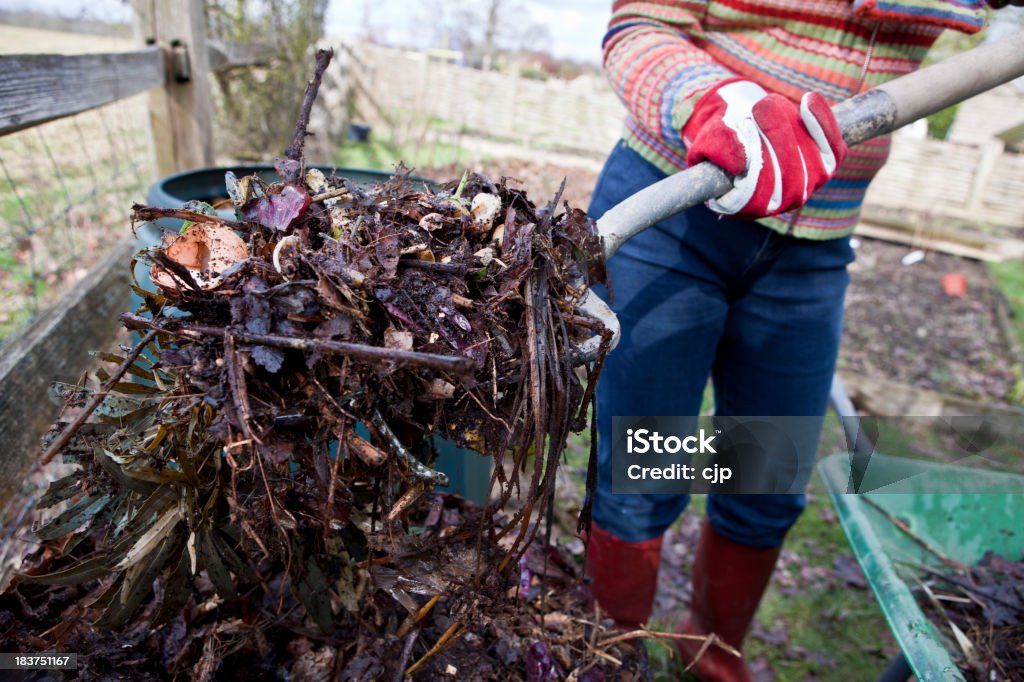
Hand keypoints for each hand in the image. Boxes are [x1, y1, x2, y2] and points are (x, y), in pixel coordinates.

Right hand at [682, 80, 846, 217]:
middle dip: (775, 134)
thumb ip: (718, 150)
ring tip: (768, 105)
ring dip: (790, 123)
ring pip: (810, 158)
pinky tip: (807, 100)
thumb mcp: (709, 142)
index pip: (760, 194)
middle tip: (759, 107)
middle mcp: (782, 202)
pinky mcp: (828, 163)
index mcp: (747, 206)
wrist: (743, 123)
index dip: (756, 162)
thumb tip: (740, 164)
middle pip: (790, 175)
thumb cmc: (722, 138)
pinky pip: (832, 147)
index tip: (745, 126)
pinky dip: (822, 122)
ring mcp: (808, 184)